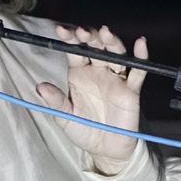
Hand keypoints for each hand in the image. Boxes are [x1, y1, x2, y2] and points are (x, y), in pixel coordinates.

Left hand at [36, 25, 149, 174]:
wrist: (106, 149)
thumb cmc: (85, 129)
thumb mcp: (65, 118)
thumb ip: (55, 101)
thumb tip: (39, 87)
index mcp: (79, 73)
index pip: (75, 51)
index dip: (69, 39)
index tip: (61, 31)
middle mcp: (97, 71)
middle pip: (96, 48)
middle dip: (91, 37)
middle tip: (84, 32)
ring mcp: (115, 78)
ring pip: (116, 54)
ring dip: (112, 42)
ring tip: (106, 33)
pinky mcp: (131, 90)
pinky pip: (138, 71)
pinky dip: (141, 57)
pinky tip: (140, 44)